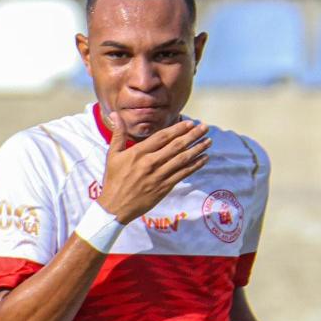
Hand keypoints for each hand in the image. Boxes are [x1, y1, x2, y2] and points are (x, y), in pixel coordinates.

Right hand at [97, 114, 211, 222]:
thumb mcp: (112, 155)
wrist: (116, 206)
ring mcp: (159, 176)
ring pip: (182, 160)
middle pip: (176, 146)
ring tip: (208, 141)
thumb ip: (118, 134)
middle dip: (192, 135)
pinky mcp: (164, 187)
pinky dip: (195, 166)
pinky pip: (183, 174)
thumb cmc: (114, 180)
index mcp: (138, 153)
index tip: (189, 123)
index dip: (178, 129)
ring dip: (197, 149)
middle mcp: (151, 163)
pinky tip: (204, 158)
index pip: (162, 137)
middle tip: (205, 127)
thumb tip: (115, 115)